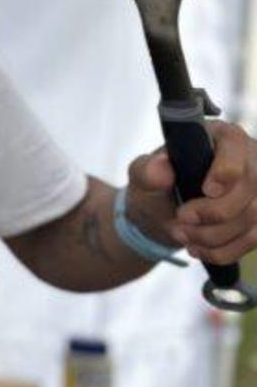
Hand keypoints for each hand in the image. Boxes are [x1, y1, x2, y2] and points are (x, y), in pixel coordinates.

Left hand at [126, 120, 256, 264]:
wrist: (163, 212)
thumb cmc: (156, 185)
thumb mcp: (141, 175)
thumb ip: (146, 170)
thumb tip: (160, 166)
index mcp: (219, 137)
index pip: (235, 146)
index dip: (226, 170)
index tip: (207, 190)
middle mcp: (248, 158)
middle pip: (250, 187)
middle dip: (213, 212)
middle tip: (181, 219)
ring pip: (254, 217)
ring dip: (214, 235)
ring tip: (182, 235)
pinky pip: (253, 238)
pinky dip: (223, 250)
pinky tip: (198, 249)